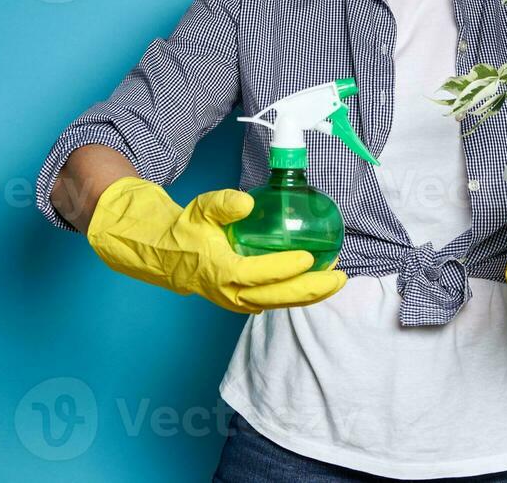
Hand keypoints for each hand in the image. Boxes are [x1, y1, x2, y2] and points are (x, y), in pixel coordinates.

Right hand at [87, 177, 347, 313]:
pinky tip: (315, 282)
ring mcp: (238, 301)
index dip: (286, 268)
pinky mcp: (243, 300)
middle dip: (313, 289)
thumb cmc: (187, 230)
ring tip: (335, 280)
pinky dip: (296, 294)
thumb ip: (223, 204)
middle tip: (339, 277)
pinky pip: (275, 301)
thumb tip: (246, 203)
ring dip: (310, 294)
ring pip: (281, 303)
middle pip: (279, 297)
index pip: (260, 274)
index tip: (310, 257)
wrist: (167, 255)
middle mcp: (232, 293)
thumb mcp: (201, 210)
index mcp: (222, 272)